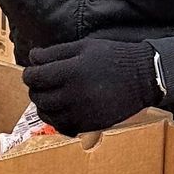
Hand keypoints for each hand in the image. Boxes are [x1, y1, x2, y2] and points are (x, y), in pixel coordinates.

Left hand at [23, 38, 157, 135]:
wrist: (143, 77)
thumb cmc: (114, 57)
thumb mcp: (84, 46)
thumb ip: (55, 52)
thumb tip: (33, 57)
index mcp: (71, 71)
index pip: (35, 77)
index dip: (29, 73)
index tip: (33, 70)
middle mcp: (74, 95)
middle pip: (38, 97)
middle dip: (35, 89)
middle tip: (41, 83)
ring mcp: (82, 113)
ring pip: (47, 115)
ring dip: (43, 105)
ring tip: (50, 96)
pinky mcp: (90, 125)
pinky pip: (63, 127)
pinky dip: (57, 120)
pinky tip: (61, 110)